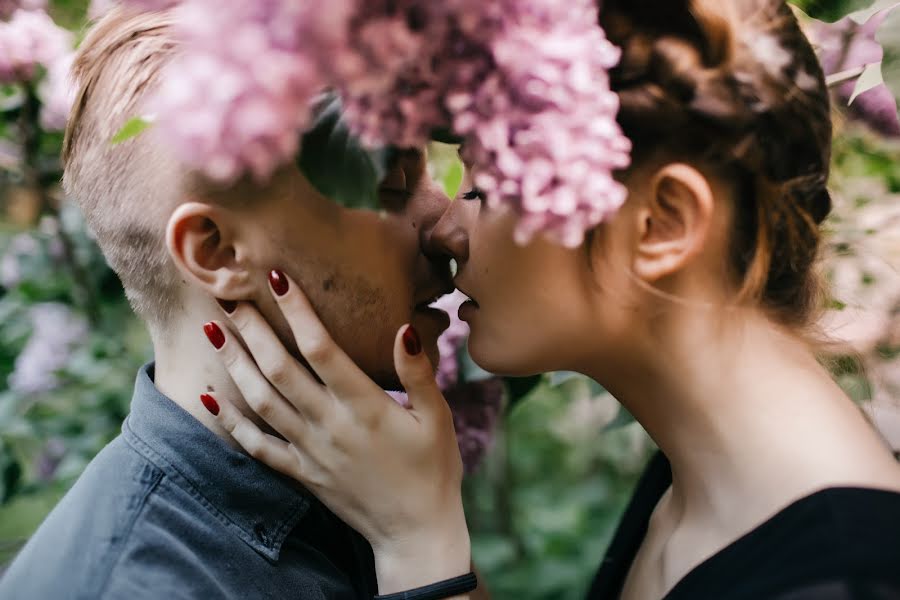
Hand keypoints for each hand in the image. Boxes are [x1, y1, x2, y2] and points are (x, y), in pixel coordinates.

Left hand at [202, 270, 470, 593]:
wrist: (414, 530)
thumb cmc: (433, 468)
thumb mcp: (437, 417)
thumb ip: (419, 372)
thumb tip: (404, 329)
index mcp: (365, 405)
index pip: (321, 348)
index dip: (297, 311)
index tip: (276, 277)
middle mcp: (329, 424)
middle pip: (279, 369)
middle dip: (251, 328)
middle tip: (228, 293)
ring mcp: (310, 450)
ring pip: (261, 401)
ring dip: (234, 364)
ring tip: (212, 330)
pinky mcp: (301, 472)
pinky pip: (257, 446)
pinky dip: (231, 423)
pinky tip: (211, 399)